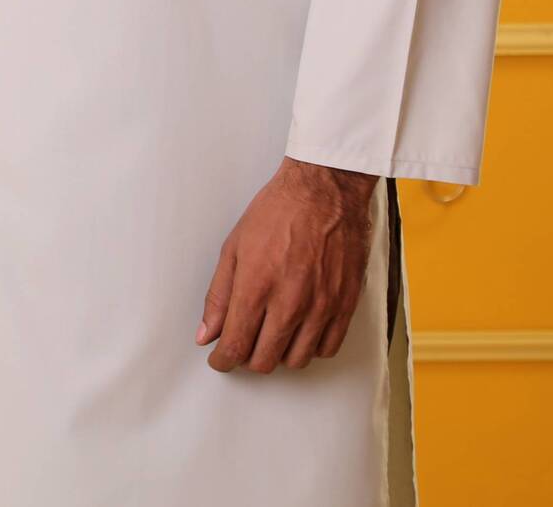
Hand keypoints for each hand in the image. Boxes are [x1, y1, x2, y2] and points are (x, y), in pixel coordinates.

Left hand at [195, 157, 377, 370]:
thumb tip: (206, 333)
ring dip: (278, 354)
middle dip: (247, 358)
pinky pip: (327, 348)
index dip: (223, 360)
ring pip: (296, 360)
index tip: (220, 359)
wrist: (324, 192)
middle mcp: (290, 302)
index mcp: (256, 286)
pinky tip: (299, 332)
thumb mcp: (233, 248)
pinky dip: (310, 348)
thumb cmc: (277, 212)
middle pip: (264, 360)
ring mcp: (321, 306)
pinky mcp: (345, 305)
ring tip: (270, 335)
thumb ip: (218, 295)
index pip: (236, 345)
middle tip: (243, 343)